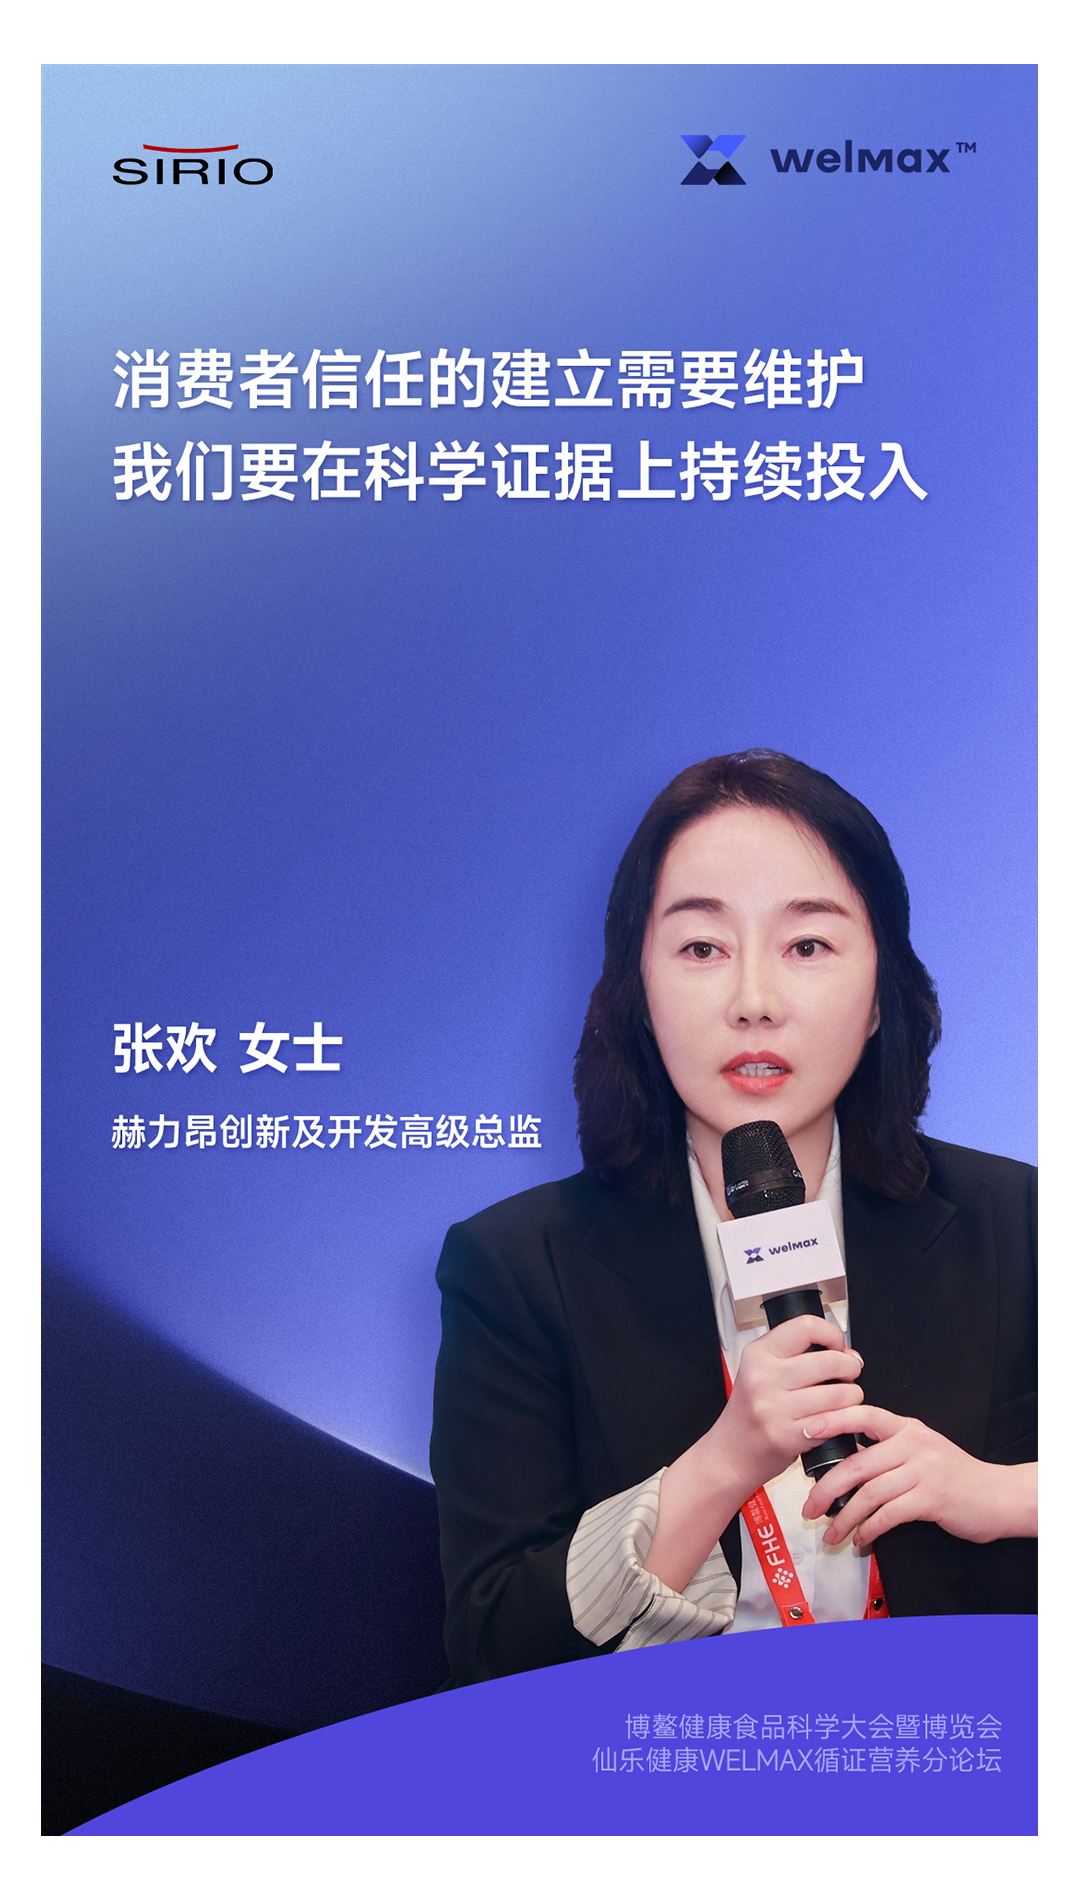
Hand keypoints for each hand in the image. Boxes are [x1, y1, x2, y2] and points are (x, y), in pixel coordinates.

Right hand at [708, 1313, 864, 1501]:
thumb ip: (794, 1355)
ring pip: (838, 1393)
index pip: (806, 1326)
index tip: (838, 1346)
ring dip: (852, 1396)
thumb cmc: (750, 1411)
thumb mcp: (760, 1371)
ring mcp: (774, 1408)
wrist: (730, 1451)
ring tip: (845, 1399)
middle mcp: (764, 1378)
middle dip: (851, 1367)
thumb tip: (844, 1351)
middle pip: (830, 1360)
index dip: (832, 1334)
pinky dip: (843, 1420)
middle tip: (849, 1373)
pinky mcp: (786, 1436)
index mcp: (758, 1354)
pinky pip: (833, 1421)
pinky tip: (835, 1419)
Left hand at [800, 1405, 1037, 1545]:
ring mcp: (924, 1470)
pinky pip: (890, 1514)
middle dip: (826, 1489)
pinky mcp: (932, 1498)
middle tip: (809, 1508)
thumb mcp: (919, 1452)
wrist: (998, 1496)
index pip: (864, 1415)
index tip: (806, 1431)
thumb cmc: (955, 1476)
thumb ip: (885, 1452)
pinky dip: (870, 1529)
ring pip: (870, 1493)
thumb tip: (844, 1458)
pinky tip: (861, 1539)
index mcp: (906, 1428)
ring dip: (845, 1518)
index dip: (833, 1420)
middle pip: (857, 1463)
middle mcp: (913, 1444)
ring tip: (832, 1534)